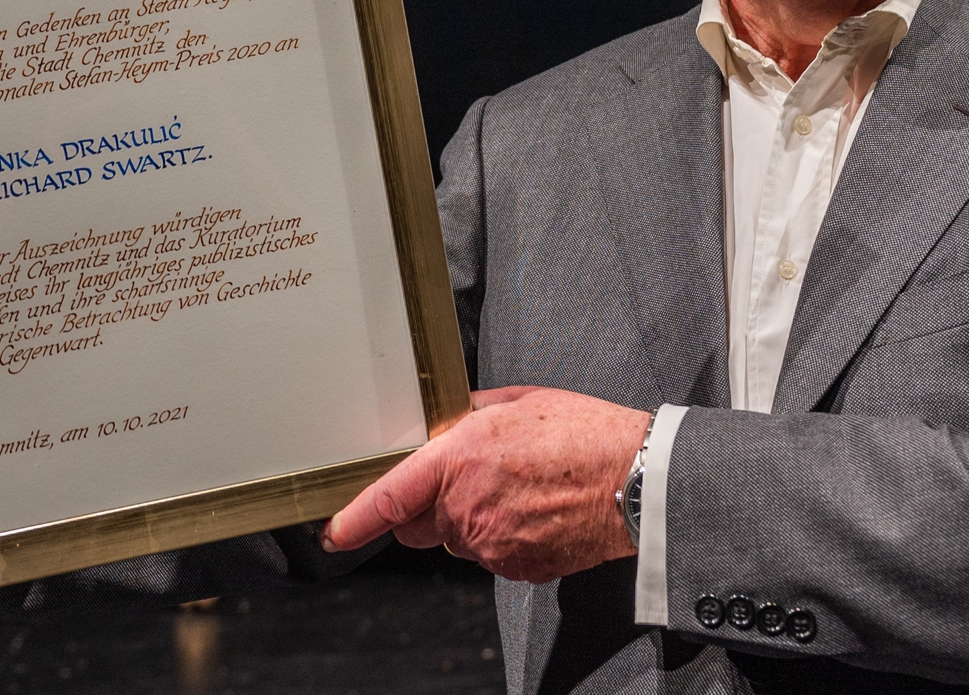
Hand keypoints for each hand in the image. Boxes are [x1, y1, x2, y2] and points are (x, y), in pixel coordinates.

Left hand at [322, 385, 648, 581]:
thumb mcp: (518, 401)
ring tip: (523, 489)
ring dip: (474, 519)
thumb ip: (470, 413)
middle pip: (422, 523)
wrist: (635, 481)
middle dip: (434, 505)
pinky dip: (504, 537)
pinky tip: (536, 511)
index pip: (391, 497)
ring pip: (459, 539)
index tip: (333, 533)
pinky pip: (491, 555)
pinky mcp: (515, 568)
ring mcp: (491, 543)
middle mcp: (468, 506)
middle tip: (480, 478)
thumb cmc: (584, 434)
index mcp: (461, 458)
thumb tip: (448, 421)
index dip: (354, 519)